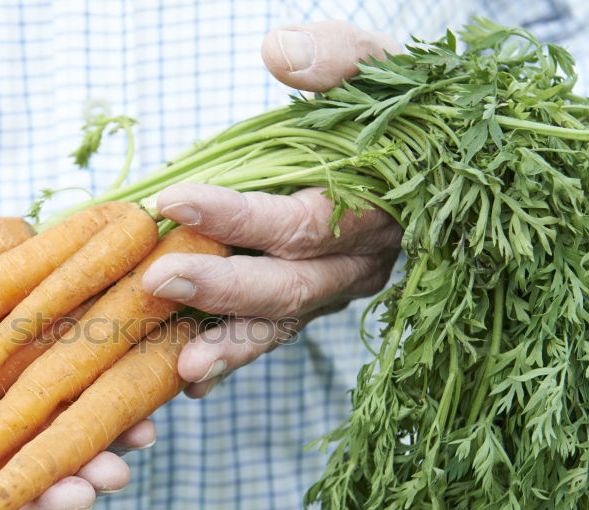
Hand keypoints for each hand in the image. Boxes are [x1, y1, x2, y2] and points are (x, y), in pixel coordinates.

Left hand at [141, 20, 402, 396]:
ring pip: (284, 325)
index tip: (173, 200)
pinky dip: (235, 356)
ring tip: (181, 367)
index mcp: (378, 203)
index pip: (304, 220)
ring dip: (232, 346)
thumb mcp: (379, 69)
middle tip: (158, 280)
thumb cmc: (393, 107)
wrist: (429, 150)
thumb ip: (338, 60)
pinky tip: (191, 378)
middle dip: (225, 288)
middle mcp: (361, 260)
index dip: (239, 215)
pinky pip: (274, 336)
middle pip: (293, 286)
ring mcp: (338, 288)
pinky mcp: (314, 302)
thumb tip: (277, 51)